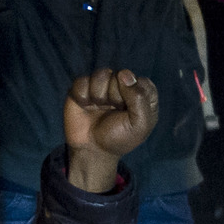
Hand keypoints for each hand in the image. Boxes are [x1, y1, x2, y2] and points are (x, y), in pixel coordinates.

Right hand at [61, 70, 156, 190]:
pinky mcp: (83, 87)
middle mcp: (122, 85)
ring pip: (101, 74)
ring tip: (100, 108)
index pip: (140, 81)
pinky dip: (83, 96)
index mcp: (142, 93)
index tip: (129, 111)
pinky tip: (86, 106)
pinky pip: (82, 81)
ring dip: (99, 95)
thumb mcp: (140, 124)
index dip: (133, 96)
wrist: (93, 149)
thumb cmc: (120, 137)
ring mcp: (102, 85)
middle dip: (115, 97)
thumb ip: (139, 98)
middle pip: (120, 75)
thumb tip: (125, 74)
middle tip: (113, 111)